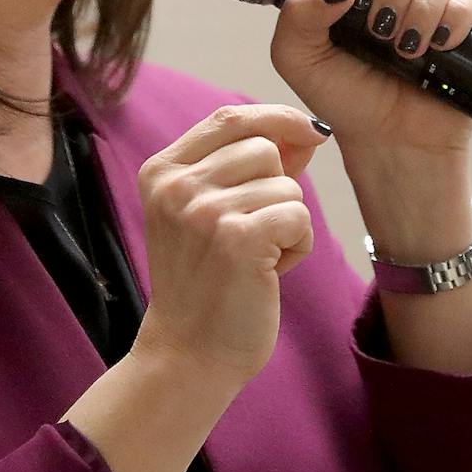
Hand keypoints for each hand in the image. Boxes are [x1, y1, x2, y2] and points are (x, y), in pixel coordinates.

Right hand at [131, 104, 331, 386]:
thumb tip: (306, 132)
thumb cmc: (207, 283)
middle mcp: (177, 186)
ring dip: (287, 223)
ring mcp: (204, 212)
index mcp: (162, 171)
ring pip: (287, 186)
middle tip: (254, 234)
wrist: (188, 355)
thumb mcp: (207, 213)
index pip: (230, 116)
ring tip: (256, 258)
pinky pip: (299, 217)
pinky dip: (298, 246)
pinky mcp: (237, 240)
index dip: (276, 117)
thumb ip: (247, 167)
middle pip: (265, 148)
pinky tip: (269, 272)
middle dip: (278, 189)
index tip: (309, 132)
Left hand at [268, 0, 471, 160]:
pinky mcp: (470, 23)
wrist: (388, 142)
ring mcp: (435, 1)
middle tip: (379, 32)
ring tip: (405, 50)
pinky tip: (438, 46)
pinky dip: (455, 18)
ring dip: (420, 9)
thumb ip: (298, 13)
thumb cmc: (343, 98)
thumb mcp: (298, 58)